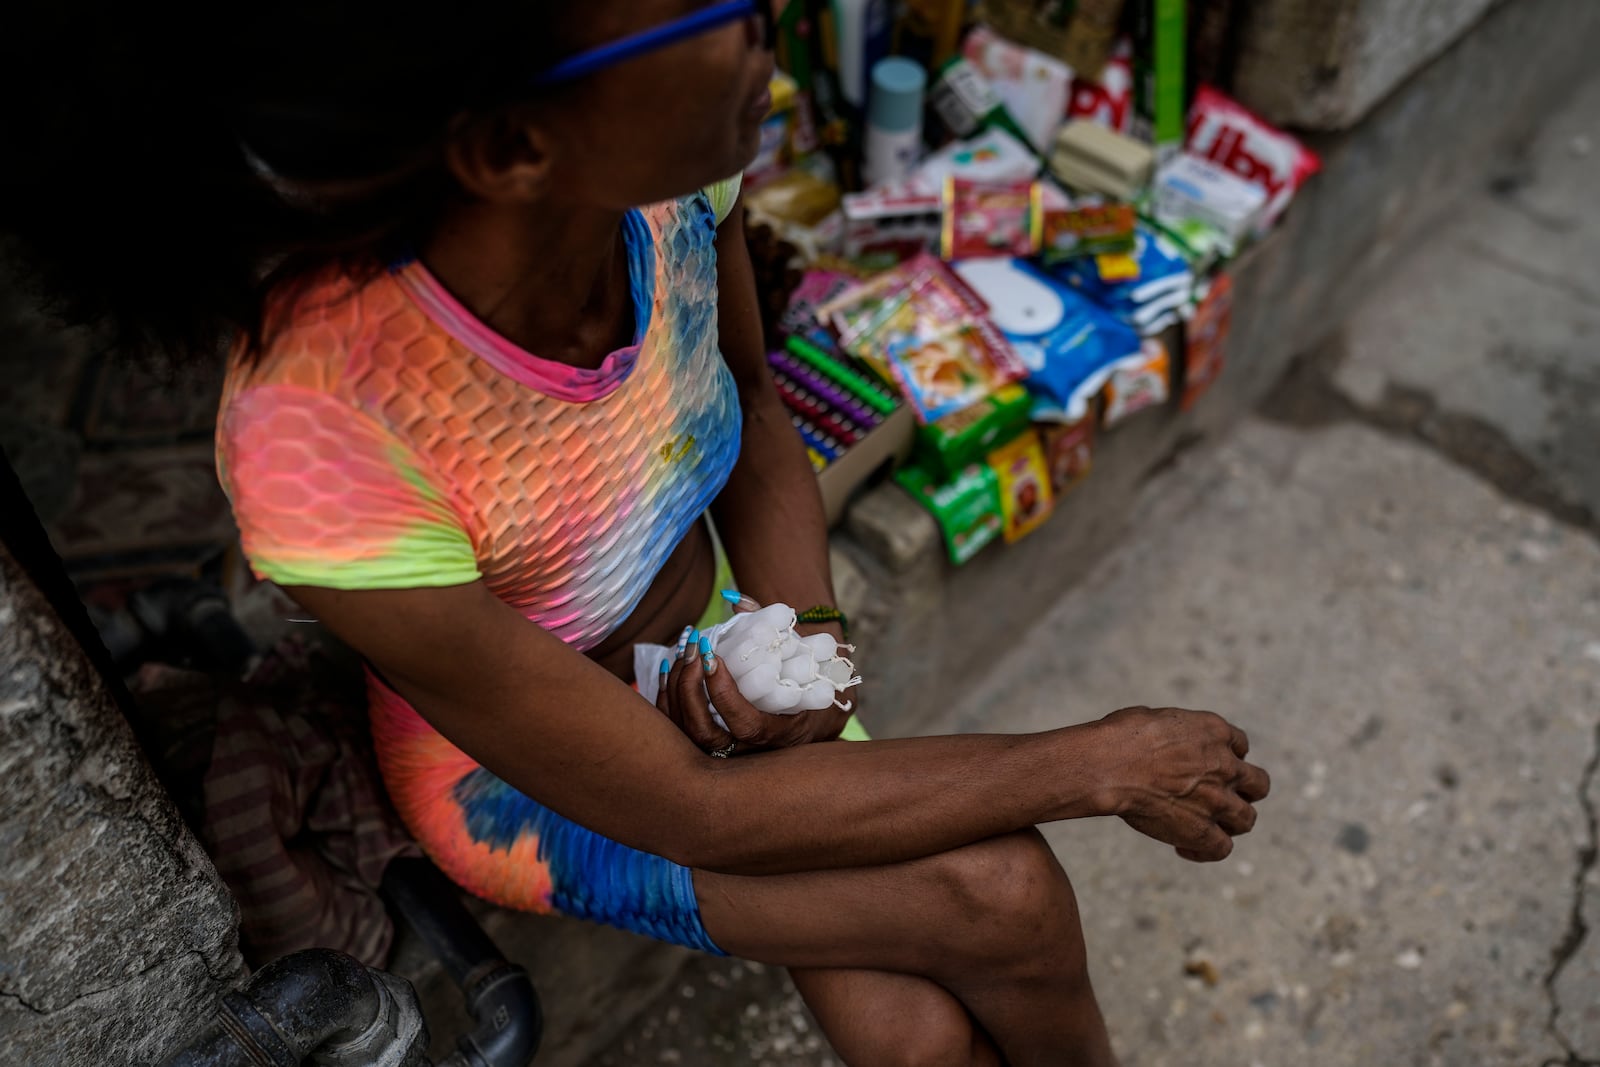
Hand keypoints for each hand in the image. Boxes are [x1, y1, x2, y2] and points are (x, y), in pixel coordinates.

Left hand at [655, 622, 851, 755]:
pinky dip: (666, 695)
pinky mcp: (701, 745)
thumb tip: (734, 601)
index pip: (743, 723)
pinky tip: (669, 665)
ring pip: (684, 729)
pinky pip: (676, 726)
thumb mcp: (800, 660)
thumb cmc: (802, 685)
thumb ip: (770, 625)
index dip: (723, 693)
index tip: (714, 657)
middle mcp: (745, 751)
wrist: (800, 724)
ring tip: (684, 650)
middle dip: (690, 686)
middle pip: (703, 730)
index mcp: (776, 733)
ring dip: (675, 686)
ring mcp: (720, 752)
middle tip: (694, 649)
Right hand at [1087, 706, 1270, 861]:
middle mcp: (1226, 766)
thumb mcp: (1156, 718)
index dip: (1228, 756)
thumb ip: (1174, 733)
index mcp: (1215, 731)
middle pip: (1258, 784)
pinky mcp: (1203, 831)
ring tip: (1208, 826)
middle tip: (1221, 797)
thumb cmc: (1121, 737)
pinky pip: (1222, 848)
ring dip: (1231, 823)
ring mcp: (1218, 800)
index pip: (1240, 745)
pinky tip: (1183, 848)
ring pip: (1247, 819)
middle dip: (1244, 791)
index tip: (1209, 765)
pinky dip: (1206, 852)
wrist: (1112, 766)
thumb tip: (1164, 741)